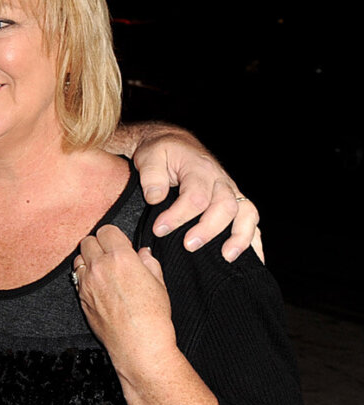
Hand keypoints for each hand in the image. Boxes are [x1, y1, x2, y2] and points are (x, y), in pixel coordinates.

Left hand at [74, 225, 219, 404]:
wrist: (138, 346)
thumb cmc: (154, 317)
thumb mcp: (159, 284)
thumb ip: (148, 263)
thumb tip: (142, 253)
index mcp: (120, 257)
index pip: (106, 231)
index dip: (113, 236)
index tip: (120, 244)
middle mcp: (99, 267)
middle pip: (88, 241)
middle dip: (99, 245)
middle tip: (110, 255)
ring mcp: (87, 283)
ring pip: (78, 259)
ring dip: (88, 260)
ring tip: (102, 270)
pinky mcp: (81, 298)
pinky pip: (77, 279)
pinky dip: (85, 278)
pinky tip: (98, 287)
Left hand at [129, 128, 262, 262]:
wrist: (177, 145)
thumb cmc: (162, 153)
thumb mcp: (149, 156)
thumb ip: (151, 176)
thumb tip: (155, 198)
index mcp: (199, 169)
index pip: (195, 196)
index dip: (178, 216)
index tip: (159, 229)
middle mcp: (221, 181)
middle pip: (224, 207)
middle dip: (208, 229)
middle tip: (188, 246)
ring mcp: (232, 191)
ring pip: (246, 213)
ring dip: (239, 237)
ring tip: (226, 257)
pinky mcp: (236, 202)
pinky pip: (252, 220)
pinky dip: (254, 239)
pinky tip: (254, 260)